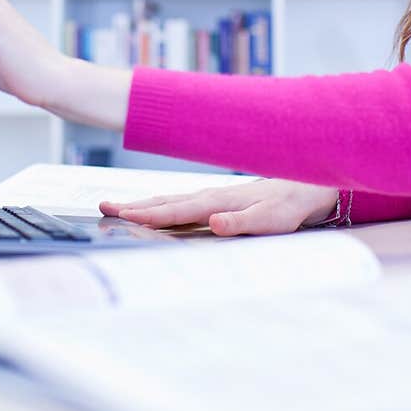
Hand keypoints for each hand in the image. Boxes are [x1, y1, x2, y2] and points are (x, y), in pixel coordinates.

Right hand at [99, 178, 339, 237]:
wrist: (307, 187)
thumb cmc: (290, 207)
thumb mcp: (271, 220)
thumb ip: (241, 222)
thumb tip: (213, 223)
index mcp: (218, 202)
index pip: (176, 210)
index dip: (148, 215)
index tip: (122, 216)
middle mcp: (211, 196)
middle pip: (165, 202)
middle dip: (134, 206)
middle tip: (102, 207)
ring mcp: (213, 196)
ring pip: (171, 200)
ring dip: (143, 204)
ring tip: (116, 206)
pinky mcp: (218, 200)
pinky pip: (182, 203)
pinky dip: (162, 206)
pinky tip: (154, 209)